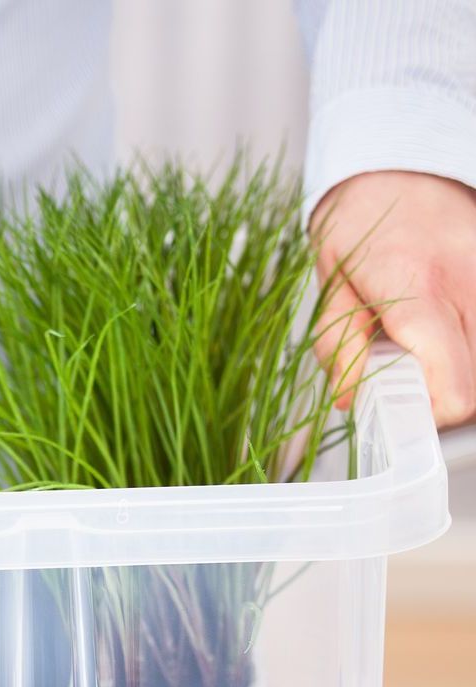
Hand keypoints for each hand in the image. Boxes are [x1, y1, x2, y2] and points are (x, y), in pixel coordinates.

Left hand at [312, 171, 475, 427]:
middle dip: (444, 392)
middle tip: (411, 378)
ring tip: (427, 346)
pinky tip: (447, 328)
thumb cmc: (360, 227)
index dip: (431, 412)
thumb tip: (351, 397)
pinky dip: (470, 341)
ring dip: (460, 366)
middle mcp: (468, 282)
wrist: (400, 167)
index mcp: (417, 291)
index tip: (404, 407)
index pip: (454, 386)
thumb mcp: (332, 288)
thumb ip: (340, 347)